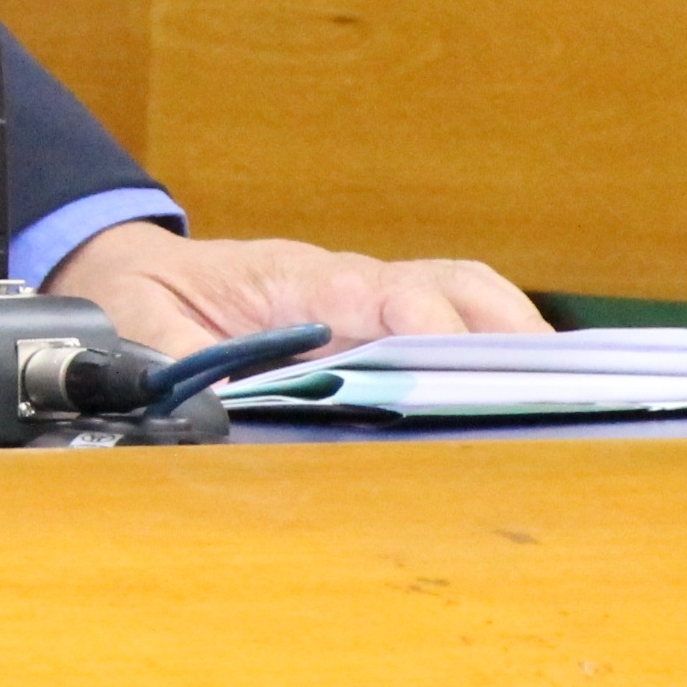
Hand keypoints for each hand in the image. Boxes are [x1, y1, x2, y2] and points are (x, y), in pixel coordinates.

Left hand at [40, 220, 547, 360]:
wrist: (126, 272)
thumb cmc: (143, 299)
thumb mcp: (145, 334)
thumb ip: (184, 372)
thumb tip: (221, 414)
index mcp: (297, 282)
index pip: (384, 296)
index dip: (428, 329)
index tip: (456, 365)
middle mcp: (346, 284)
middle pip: (449, 288)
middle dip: (501, 334)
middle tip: (548, 390)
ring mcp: (368, 298)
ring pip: (464, 296)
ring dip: (511, 337)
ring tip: (560, 394)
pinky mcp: (376, 320)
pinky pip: (452, 317)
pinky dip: (497, 344)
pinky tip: (526, 392)